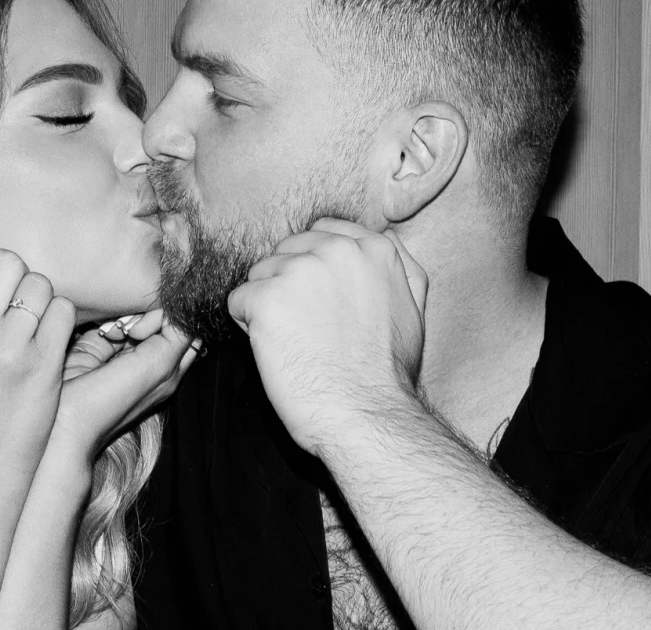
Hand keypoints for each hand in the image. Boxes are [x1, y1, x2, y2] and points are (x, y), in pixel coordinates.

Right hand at [0, 233, 75, 494]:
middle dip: (16, 277)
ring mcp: (10, 347)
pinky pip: (64, 312)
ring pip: (41, 284)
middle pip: (8, 258)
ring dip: (41, 302)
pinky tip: (47, 348)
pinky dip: (60, 324)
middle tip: (13, 308)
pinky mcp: (44, 367)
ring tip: (29, 332)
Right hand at [43, 307, 199, 476]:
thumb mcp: (158, 366)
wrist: (65, 418)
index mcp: (169, 371)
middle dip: (151, 313)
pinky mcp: (97, 347)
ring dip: (127, 317)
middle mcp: (148, 362)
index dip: (175, 319)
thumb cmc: (115, 400)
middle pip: (161, 321)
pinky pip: (109, 320)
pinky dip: (108, 321)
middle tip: (138, 328)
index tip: (161, 323)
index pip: (185, 330)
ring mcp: (121, 354)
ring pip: (135, 317)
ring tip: (119, 333)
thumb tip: (181, 308)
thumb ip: (178, 336)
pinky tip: (105, 333)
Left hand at [226, 218, 426, 458]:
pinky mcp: (266, 298)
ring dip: (269, 307)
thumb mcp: (412, 310)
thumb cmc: (388, 374)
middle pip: (286, 252)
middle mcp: (335, 250)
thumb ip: (400, 267)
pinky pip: (238, 302)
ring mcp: (298, 271)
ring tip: (296, 343)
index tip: (323, 305)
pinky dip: (249, 328)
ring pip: (260, 275)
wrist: (369, 418)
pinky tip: (277, 351)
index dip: (313, 271)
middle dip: (289, 287)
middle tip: (311, 330)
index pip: (320, 233)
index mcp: (372, 248)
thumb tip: (388, 236)